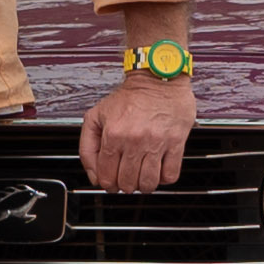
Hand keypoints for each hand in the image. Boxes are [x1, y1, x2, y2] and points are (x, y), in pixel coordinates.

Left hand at [79, 70, 195, 194]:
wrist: (158, 78)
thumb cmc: (129, 97)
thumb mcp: (96, 116)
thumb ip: (87, 147)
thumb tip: (94, 176)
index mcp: (113, 134)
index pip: (106, 175)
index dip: (107, 183)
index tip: (110, 181)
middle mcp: (134, 140)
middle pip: (127, 183)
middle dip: (124, 185)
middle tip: (126, 178)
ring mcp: (157, 142)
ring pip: (148, 183)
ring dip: (143, 185)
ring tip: (141, 177)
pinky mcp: (176, 142)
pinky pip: (170, 175)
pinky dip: (163, 179)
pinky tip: (158, 170)